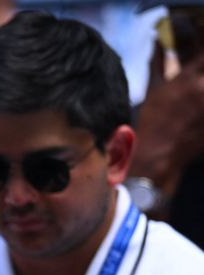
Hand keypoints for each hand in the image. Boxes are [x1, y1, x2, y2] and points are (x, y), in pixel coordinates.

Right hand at [130, 45, 203, 197]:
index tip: (199, 46)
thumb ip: (159, 63)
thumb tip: (159, 43)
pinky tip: (197, 108)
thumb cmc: (151, 123)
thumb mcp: (153, 90)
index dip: (202, 45)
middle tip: (195, 76)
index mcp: (188, 79)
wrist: (157, 157)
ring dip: (202, 86)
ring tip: (196, 92)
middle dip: (202, 69)